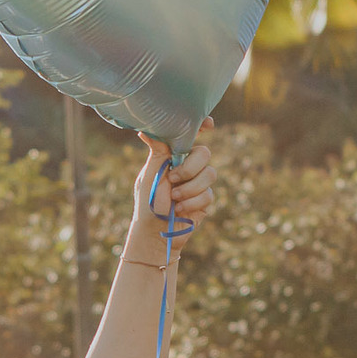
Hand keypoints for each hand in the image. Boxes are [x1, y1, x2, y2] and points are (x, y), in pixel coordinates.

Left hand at [132, 118, 215, 259]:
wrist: (154, 231)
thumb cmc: (148, 201)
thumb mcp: (150, 174)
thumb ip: (157, 151)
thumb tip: (146, 129)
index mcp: (174, 156)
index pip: (192, 136)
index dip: (202, 126)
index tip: (209, 126)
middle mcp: (188, 166)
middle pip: (205, 153)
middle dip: (190, 167)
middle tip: (173, 178)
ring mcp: (198, 182)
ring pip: (211, 173)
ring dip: (189, 188)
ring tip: (173, 197)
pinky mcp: (205, 199)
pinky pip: (209, 194)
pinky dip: (192, 202)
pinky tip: (179, 209)